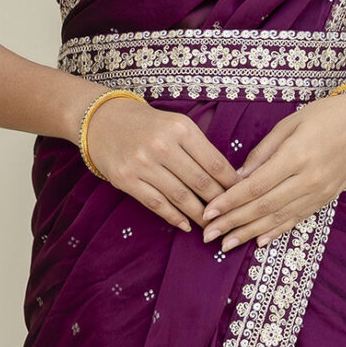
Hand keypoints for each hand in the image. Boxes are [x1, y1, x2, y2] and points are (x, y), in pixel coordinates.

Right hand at [82, 94, 237, 228]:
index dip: (232, 184)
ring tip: (212, 226)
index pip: (215, 163)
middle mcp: (162, 145)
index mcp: (181, 128)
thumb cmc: (148, 124)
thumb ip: (200, 148)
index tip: (242, 197)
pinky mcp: (125, 179)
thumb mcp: (177, 124)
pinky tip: (185, 225)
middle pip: (201, 182)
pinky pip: (156, 204)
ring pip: (180, 197)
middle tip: (231, 217)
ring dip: (199, 215)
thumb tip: (228, 180)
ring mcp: (142, 163)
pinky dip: (174, 217)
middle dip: (219, 203)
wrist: (102, 121)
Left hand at [199, 88, 345, 250]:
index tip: (208, 212)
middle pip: (262, 207)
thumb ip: (264, 151)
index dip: (228, 202)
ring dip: (249, 234)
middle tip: (208, 235)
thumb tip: (239, 177)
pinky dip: (276, 232)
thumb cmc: (328, 115)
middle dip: (232, 223)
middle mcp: (308, 180)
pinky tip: (258, 242)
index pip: (254, 187)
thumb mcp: (291, 122)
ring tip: (226, 244)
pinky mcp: (326, 199)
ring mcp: (319, 193)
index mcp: (296, 157)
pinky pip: (297, 220)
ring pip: (278, 219)